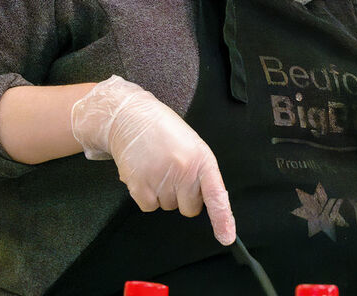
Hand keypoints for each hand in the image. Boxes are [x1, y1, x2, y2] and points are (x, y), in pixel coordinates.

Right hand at [71, 75, 235, 245]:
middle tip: (174, 174)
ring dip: (164, 194)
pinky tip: (146, 174)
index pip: (217, 195)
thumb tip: (204, 202)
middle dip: (184, 197)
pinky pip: (150, 207)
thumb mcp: (193, 146)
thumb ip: (200, 172)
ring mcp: (161, 180)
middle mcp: (184, 172)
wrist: (131, 118)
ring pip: (169, 207)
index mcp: (202, 160)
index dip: (223, 220)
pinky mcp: (139, 186)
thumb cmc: (165, 132)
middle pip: (190, 208)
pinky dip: (147, 196)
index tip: (226, 238)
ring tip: (158, 168)